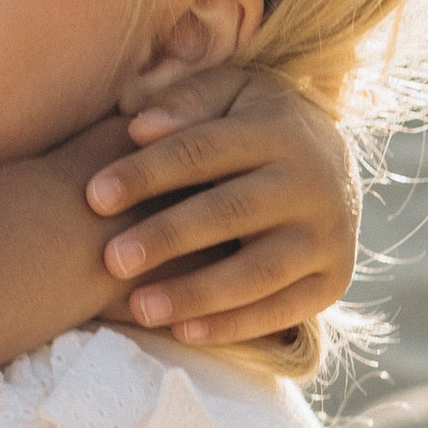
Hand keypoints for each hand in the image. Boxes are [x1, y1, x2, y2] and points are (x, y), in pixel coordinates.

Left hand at [81, 71, 356, 346]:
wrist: (331, 165)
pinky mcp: (334, 279)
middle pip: (231, 211)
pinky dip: (233, 325)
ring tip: (140, 308)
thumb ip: (184, 103)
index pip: (205, 150)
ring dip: (196, 293)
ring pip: (258, 270)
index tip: (94, 196)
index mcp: (280, 130)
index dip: (148, 172)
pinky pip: (283, 311)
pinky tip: (183, 332)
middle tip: (111, 259)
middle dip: (168, 236)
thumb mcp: (228, 95)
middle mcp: (312, 184)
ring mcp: (328, 236)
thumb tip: (140, 126)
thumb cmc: (251, 126)